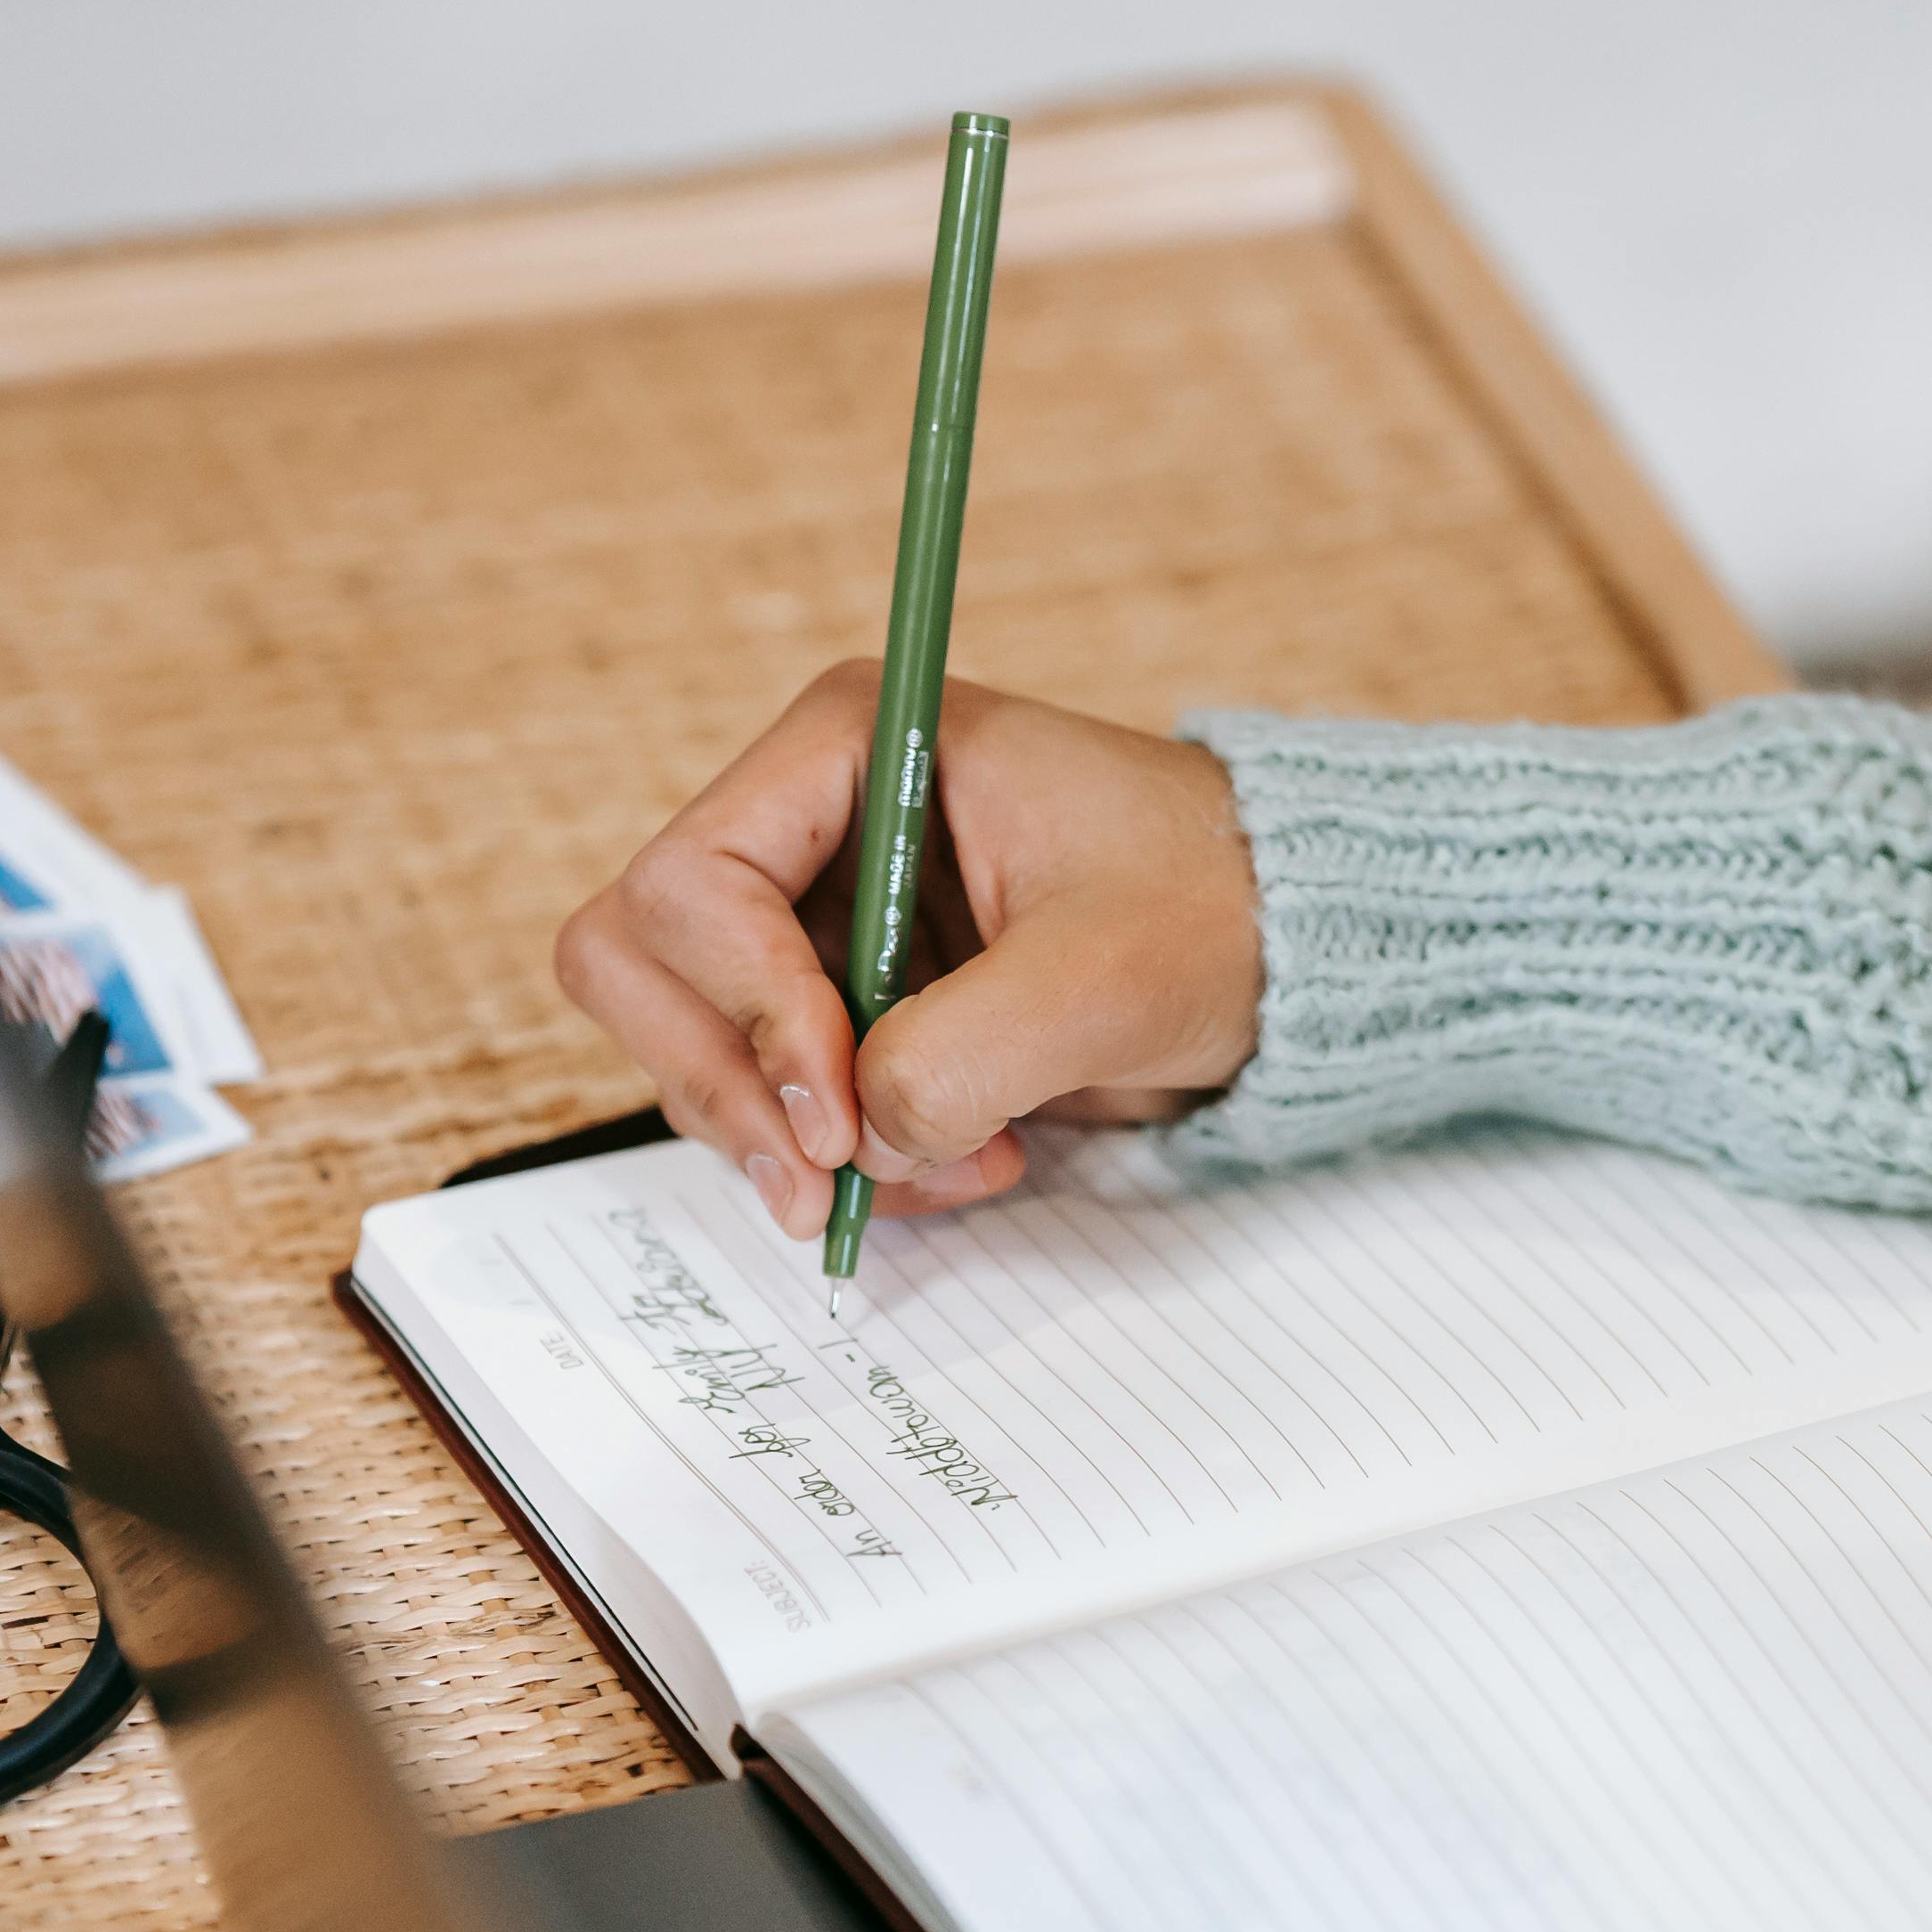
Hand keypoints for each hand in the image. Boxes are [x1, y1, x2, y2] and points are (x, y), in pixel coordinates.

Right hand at [555, 663, 1265, 1236]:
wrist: (1288, 946)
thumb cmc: (1214, 907)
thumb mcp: (1100, 980)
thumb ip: (959, 1056)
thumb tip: (856, 1138)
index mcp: (852, 745)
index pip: (691, 883)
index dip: (746, 1012)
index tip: (842, 1114)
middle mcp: (806, 819)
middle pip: (643, 964)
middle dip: (730, 1090)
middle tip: (831, 1187)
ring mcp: (813, 914)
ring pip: (693, 1047)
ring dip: (798, 1143)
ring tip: (952, 1165)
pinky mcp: (840, 1000)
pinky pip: (769, 1100)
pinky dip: (841, 1159)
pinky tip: (954, 1161)